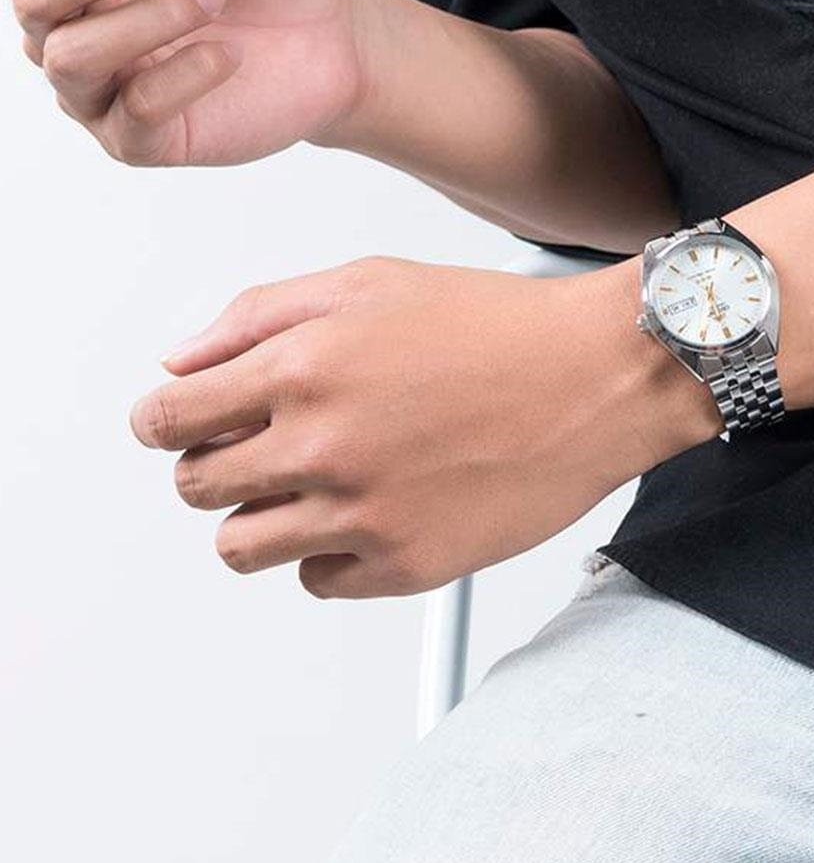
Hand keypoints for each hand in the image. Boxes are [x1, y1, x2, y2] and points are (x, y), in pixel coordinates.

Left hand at [126, 255, 720, 597]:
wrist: (600, 375)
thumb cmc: (500, 325)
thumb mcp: (370, 281)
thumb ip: (258, 316)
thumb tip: (182, 364)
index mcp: (301, 368)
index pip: (166, 422)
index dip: (165, 424)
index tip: (179, 428)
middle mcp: (323, 447)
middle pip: (196, 489)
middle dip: (214, 465)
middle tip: (262, 449)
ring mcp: (365, 515)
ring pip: (243, 549)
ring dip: (263, 517)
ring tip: (315, 486)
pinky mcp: (410, 564)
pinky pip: (320, 582)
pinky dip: (331, 553)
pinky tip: (372, 510)